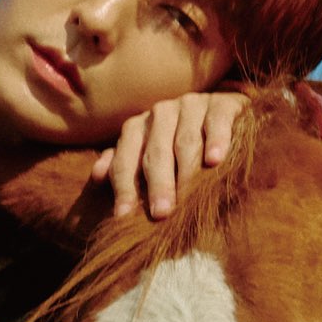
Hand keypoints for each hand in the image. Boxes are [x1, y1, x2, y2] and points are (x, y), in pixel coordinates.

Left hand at [90, 90, 247, 219]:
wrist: (224, 113)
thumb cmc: (182, 143)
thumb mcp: (151, 154)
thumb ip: (125, 165)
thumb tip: (97, 175)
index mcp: (138, 128)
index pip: (125, 160)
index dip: (124, 188)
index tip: (123, 217)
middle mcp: (160, 114)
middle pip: (155, 153)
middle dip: (157, 185)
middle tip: (160, 213)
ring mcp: (191, 106)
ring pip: (185, 141)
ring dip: (186, 170)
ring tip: (189, 198)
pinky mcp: (221, 104)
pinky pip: (216, 122)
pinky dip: (216, 141)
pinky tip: (215, 160)